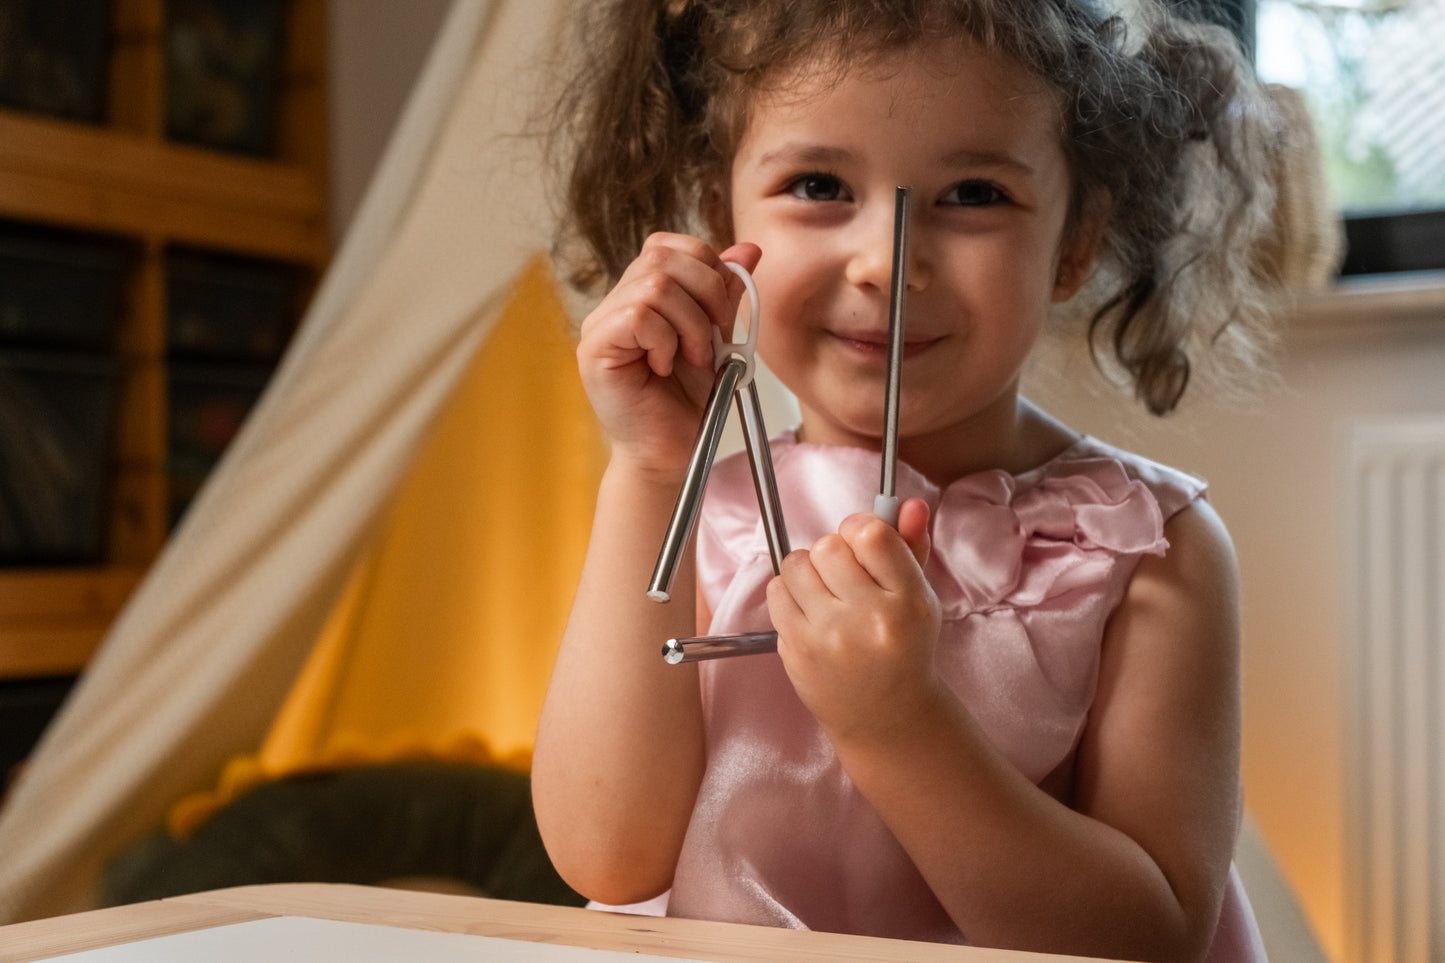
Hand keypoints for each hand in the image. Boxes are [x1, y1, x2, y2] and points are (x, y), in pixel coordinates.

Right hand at [576, 234, 761, 476]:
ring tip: (692, 358)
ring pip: (654, 286)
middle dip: (706, 292)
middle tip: (714, 337)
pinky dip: (665, 339)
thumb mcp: (718, 337)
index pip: (668, 246)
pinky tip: (664, 366)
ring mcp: (601, 324)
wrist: (672, 452)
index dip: (705, 267)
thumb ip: (726, 294)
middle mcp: (616, 303)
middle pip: (661, 257)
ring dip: (690, 324)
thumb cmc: (688, 402)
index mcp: (642, 294)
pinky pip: (637, 315)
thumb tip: (748, 250)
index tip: (723, 311)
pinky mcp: (595, 349)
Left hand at [767, 498, 940, 742]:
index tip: (861, 542)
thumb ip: (912, 546)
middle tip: (845, 575)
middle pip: (828, 546)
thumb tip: (909, 503)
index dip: (859, 529)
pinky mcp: (796, 651)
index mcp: (908, 602)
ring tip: (826, 592)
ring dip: (808, 570)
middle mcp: (869, 620)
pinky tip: (809, 610)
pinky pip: (776, 592)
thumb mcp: (920, 599)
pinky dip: (789, 593)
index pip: (870, 534)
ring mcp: (829, 638)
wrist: (885, 718)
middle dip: (833, 552)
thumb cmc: (902, 650)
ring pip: (796, 564)